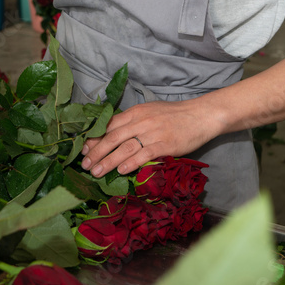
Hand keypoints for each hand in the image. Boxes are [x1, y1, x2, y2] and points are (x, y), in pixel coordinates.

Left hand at [80, 99, 220, 177]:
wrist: (200, 115)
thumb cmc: (174, 115)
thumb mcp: (149, 112)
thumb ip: (132, 121)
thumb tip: (112, 135)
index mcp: (135, 112)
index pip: (109, 125)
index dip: (94, 138)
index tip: (83, 150)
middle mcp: (141, 121)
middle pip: (112, 137)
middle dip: (96, 152)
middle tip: (85, 165)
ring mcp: (153, 133)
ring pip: (124, 148)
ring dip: (108, 161)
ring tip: (96, 172)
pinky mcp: (165, 144)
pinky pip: (144, 154)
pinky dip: (131, 163)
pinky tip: (121, 171)